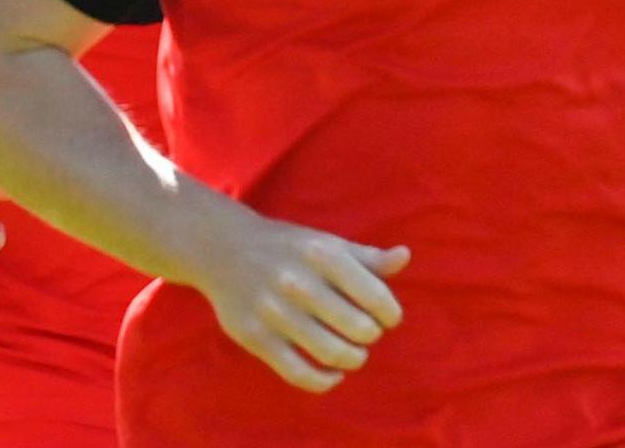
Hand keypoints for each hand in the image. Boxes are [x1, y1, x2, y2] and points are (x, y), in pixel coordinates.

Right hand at [184, 204, 410, 393]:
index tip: (384, 317)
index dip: (390, 315)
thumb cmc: (286, 247)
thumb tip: (404, 257)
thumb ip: (367, 257)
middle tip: (361, 332)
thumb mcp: (325, 243)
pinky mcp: (255, 336)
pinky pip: (300, 374)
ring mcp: (274, 311)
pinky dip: (325, 381)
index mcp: (321, 254)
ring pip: (333, 355)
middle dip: (369, 336)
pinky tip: (332, 373)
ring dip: (352, 359)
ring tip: (349, 352)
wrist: (220, 247)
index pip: (377, 299)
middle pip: (360, 330)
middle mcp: (298, 281)